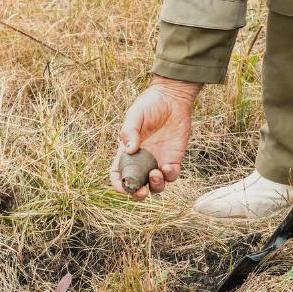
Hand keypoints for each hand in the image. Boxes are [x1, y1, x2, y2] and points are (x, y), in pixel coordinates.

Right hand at [110, 75, 201, 199]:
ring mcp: (158, 161)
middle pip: (137, 185)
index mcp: (127, 152)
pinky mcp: (174, 158)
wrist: (172, 98)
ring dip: (155, 185)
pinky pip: (172, 175)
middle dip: (137, 194)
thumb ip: (129, 131)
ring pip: (156, 185)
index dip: (118, 184)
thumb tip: (129, 150)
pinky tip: (167, 166)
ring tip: (155, 173)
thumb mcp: (135, 115)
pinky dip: (169, 176)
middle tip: (141, 191)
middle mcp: (142, 160)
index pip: (118, 174)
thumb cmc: (149, 104)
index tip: (123, 187)